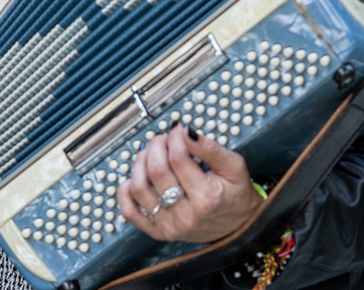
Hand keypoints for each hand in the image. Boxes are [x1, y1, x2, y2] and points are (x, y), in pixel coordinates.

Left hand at [119, 124, 265, 244]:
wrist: (239, 227)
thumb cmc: (235, 195)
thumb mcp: (234, 167)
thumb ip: (210, 148)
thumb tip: (185, 132)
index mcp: (206, 199)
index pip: (177, 158)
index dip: (174, 138)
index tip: (177, 131)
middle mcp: (186, 216)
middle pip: (156, 171)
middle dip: (156, 146)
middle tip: (163, 139)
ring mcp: (170, 226)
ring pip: (139, 188)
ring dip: (139, 163)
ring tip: (150, 154)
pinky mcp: (158, 232)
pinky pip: (130, 212)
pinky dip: (125, 192)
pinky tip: (135, 178)